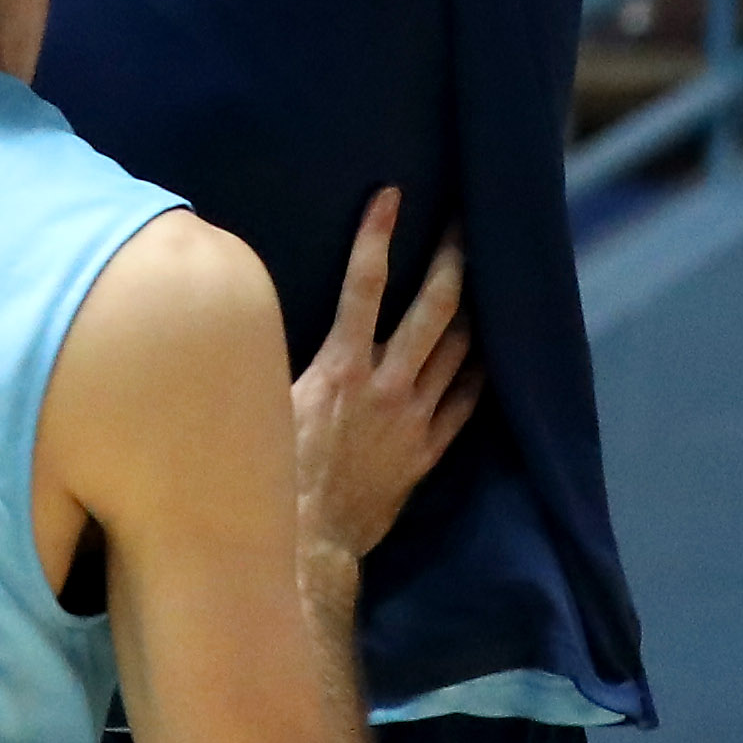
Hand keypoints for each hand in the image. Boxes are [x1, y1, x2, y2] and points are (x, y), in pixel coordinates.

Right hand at [288, 189, 479, 571]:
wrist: (305, 546)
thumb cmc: (271, 473)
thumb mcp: (266, 405)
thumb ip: (278, 360)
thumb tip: (252, 316)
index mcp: (340, 369)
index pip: (363, 285)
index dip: (377, 236)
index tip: (391, 196)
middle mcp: (385, 386)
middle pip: (433, 309)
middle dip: (451, 259)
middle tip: (466, 222)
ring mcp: (413, 420)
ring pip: (457, 351)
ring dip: (471, 311)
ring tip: (485, 276)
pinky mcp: (427, 452)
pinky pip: (466, 405)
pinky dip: (480, 374)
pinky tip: (491, 353)